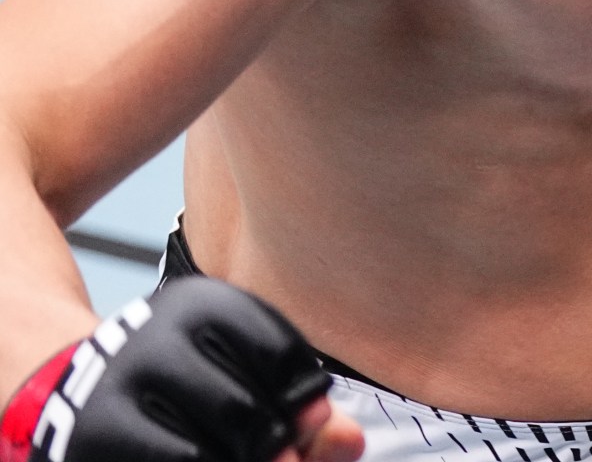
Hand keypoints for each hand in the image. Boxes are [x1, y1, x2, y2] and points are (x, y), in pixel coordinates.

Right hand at [0, 279, 362, 461]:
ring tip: (232, 449)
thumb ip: (301, 414)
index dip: (302, 406)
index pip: (285, 360)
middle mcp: (157, 335)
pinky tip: (206, 455)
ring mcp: (119, 387)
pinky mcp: (96, 434)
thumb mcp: (243, 381)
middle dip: (270, 447)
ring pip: (211, 449)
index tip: (297, 420)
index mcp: (204, 303)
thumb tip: (353, 441)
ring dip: (239, 458)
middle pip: (249, 414)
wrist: (80, 393)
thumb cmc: (187, 387)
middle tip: (273, 450)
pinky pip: (179, 461)